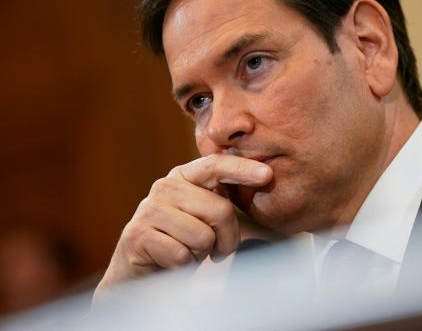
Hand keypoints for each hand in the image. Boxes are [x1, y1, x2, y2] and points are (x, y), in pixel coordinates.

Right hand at [94, 154, 271, 296]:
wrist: (142, 274)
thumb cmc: (183, 242)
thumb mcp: (205, 216)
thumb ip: (223, 201)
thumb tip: (264, 180)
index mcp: (184, 176)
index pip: (216, 165)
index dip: (242, 169)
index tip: (267, 175)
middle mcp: (165, 186)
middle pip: (220, 209)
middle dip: (227, 239)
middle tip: (216, 250)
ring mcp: (149, 209)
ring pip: (202, 236)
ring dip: (201, 253)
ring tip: (187, 252)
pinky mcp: (137, 235)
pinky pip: (182, 255)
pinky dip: (183, 266)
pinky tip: (170, 262)